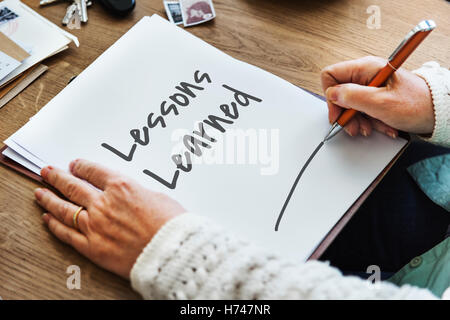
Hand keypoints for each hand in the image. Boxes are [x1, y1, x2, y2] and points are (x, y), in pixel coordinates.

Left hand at [34, 160, 184, 278]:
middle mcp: (104, 203)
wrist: (172, 251)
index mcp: (121, 187)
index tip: (75, 165)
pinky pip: (67, 234)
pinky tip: (47, 218)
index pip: (94, 171)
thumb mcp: (157, 196)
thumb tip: (128, 195)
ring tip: (40, 193)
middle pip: (73, 186)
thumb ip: (136, 193)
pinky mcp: (93, 247)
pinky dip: (55, 225)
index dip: (82, 166)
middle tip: (47, 172)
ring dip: (49, 199)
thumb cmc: (171, 224)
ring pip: (64, 208)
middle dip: (57, 177)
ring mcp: (95, 225)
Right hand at [321, 56, 434, 137]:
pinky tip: (381, 125)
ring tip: (371, 127)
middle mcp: (366, 74)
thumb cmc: (417, 104)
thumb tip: (333, 94)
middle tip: (355, 126)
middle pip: (340, 93)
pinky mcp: (376, 95)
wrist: (438, 112)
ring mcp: (371, 85)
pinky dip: (370, 120)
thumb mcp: (380, 103)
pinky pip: (363, 109)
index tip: (339, 113)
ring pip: (351, 104)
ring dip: (359, 120)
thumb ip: (353, 97)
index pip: (331, 75)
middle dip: (346, 113)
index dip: (331, 96)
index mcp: (366, 68)